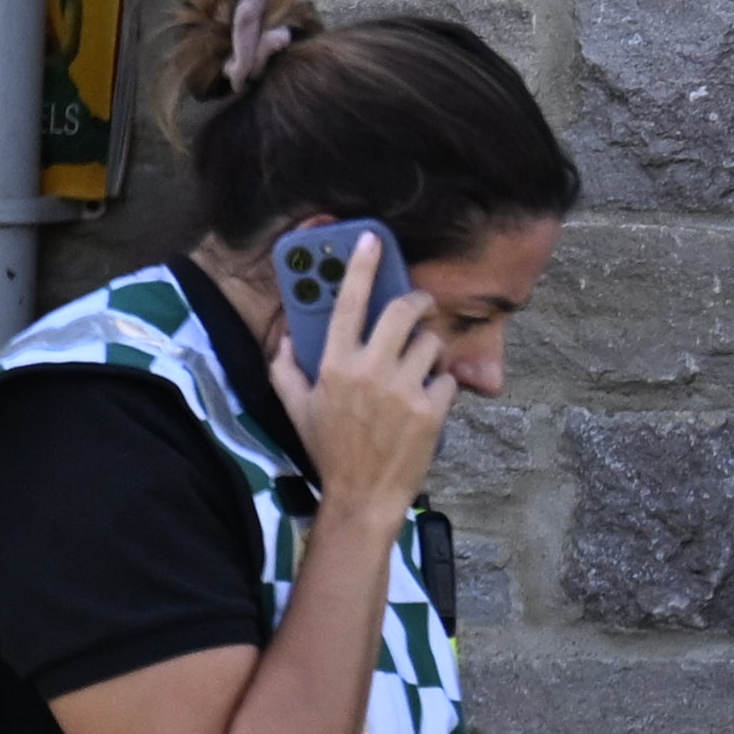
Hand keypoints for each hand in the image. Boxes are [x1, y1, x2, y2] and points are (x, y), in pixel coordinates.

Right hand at [282, 243, 461, 520]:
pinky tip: (427, 402)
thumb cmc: (328, 449)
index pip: (348, 302)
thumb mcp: (295, 407)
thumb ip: (285, 367)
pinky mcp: (431, 409)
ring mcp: (403, 389)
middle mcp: (369, 370)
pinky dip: (442, 385)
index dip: (361, 265)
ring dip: (429, 350)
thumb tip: (285, 335)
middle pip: (404, 310)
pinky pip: (448, 377)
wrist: (362, 495)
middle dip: (418, 301)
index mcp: (334, 364)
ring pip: (431, 343)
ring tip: (418, 369)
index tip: (372, 239)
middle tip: (420, 305)